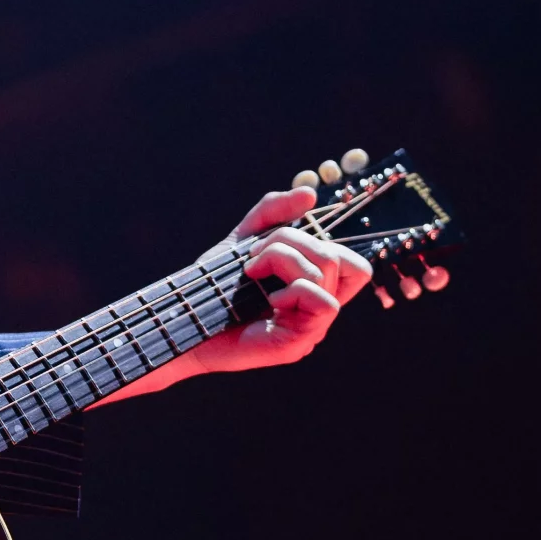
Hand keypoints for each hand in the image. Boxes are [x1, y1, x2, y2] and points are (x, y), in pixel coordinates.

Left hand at [189, 186, 374, 372]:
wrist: (185, 322)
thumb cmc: (216, 286)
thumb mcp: (243, 239)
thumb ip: (273, 213)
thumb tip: (309, 194)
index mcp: (313, 289)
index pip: (355, 267)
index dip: (329, 243)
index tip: (281, 240)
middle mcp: (317, 310)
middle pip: (336, 259)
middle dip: (291, 241)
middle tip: (254, 254)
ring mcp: (310, 330)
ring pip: (324, 275)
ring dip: (283, 258)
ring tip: (251, 270)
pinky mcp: (296, 345)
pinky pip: (321, 303)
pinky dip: (293, 289)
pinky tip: (268, 298)